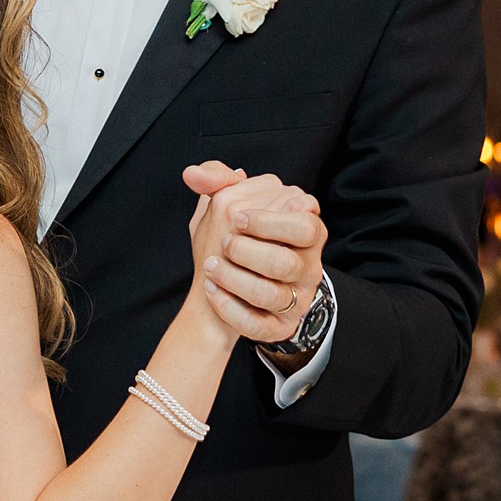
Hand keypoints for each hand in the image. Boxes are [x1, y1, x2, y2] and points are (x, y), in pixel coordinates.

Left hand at [182, 162, 326, 344]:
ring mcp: (296, 299)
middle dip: (247, 251)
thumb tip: (193, 174)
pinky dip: (229, 308)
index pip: (303, 223)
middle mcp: (306, 267)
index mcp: (305, 232)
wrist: (222, 284)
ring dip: (234, 278)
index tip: (236, 218)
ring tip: (212, 266)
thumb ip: (218, 180)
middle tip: (224, 243)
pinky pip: (259, 325)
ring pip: (271, 295)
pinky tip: (212, 290)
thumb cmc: (232, 239)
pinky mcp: (280, 326)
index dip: (268, 221)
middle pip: (286, 261)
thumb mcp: (229, 204)